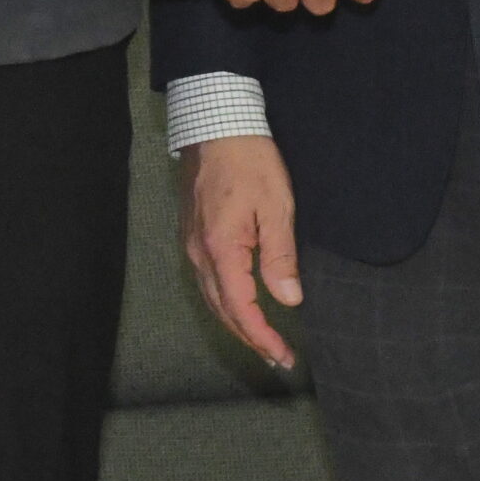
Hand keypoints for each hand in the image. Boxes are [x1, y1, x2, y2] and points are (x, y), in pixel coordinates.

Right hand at [179, 135, 301, 369]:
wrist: (215, 123)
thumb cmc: (250, 161)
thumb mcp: (276, 206)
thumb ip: (280, 255)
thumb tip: (288, 299)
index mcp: (221, 249)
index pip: (241, 309)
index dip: (263, 338)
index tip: (284, 356)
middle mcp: (199, 252)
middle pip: (222, 310)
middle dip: (250, 338)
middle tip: (278, 357)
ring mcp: (191, 242)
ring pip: (211, 297)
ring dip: (235, 322)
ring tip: (260, 339)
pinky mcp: (192, 232)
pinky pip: (206, 279)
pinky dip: (224, 300)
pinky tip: (238, 302)